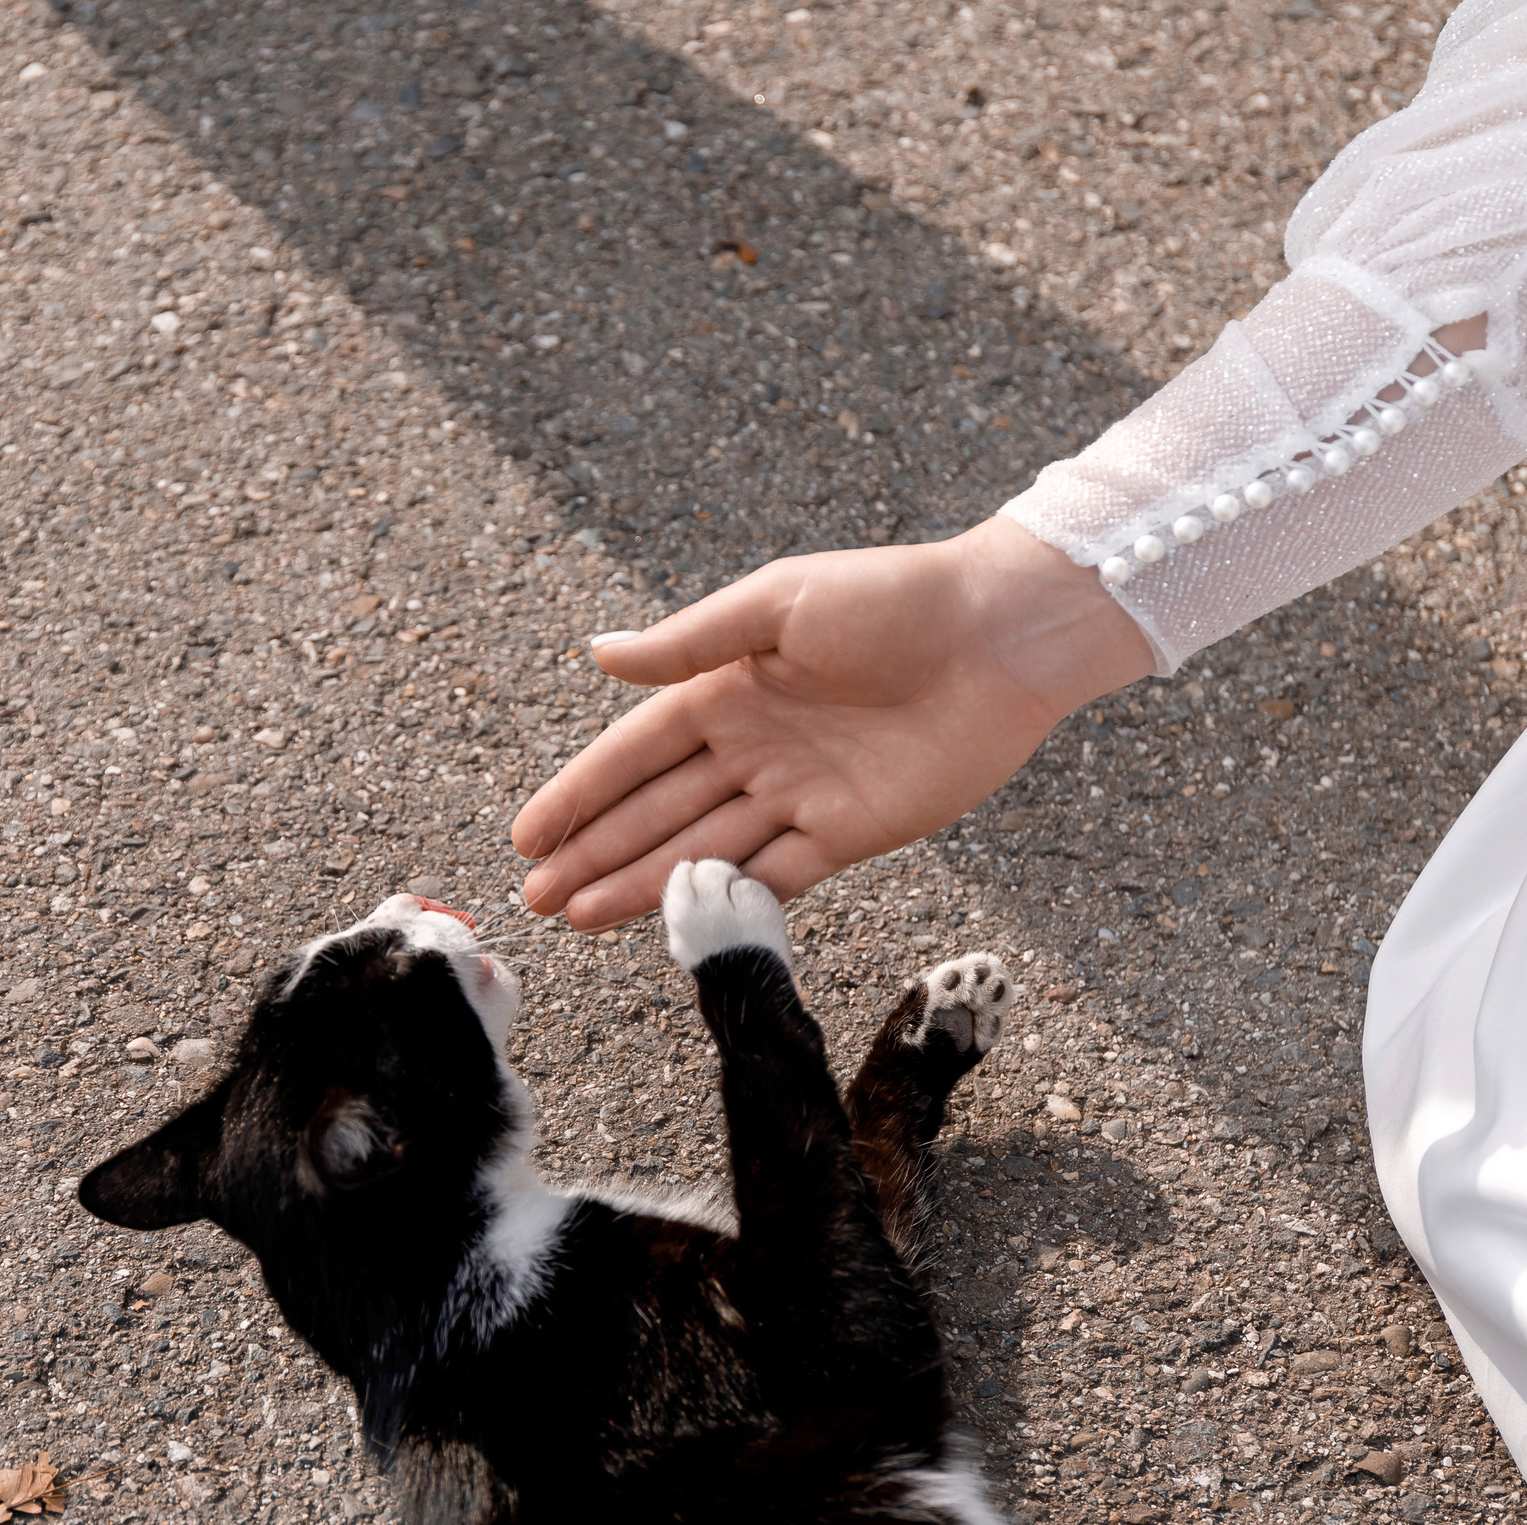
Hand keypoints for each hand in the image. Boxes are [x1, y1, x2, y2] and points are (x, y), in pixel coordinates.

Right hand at [510, 517, 1154, 930]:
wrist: (1000, 635)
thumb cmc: (893, 597)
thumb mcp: (779, 603)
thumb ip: (690, 641)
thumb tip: (599, 654)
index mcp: (729, 689)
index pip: (635, 754)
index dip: (579, 794)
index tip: (526, 835)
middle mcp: (754, 748)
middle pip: (658, 813)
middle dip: (594, 854)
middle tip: (536, 899)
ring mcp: (799, 795)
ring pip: (703, 852)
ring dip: (641, 885)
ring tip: (578, 917)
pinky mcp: (851, 832)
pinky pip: (777, 877)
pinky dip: (727, 901)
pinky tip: (674, 924)